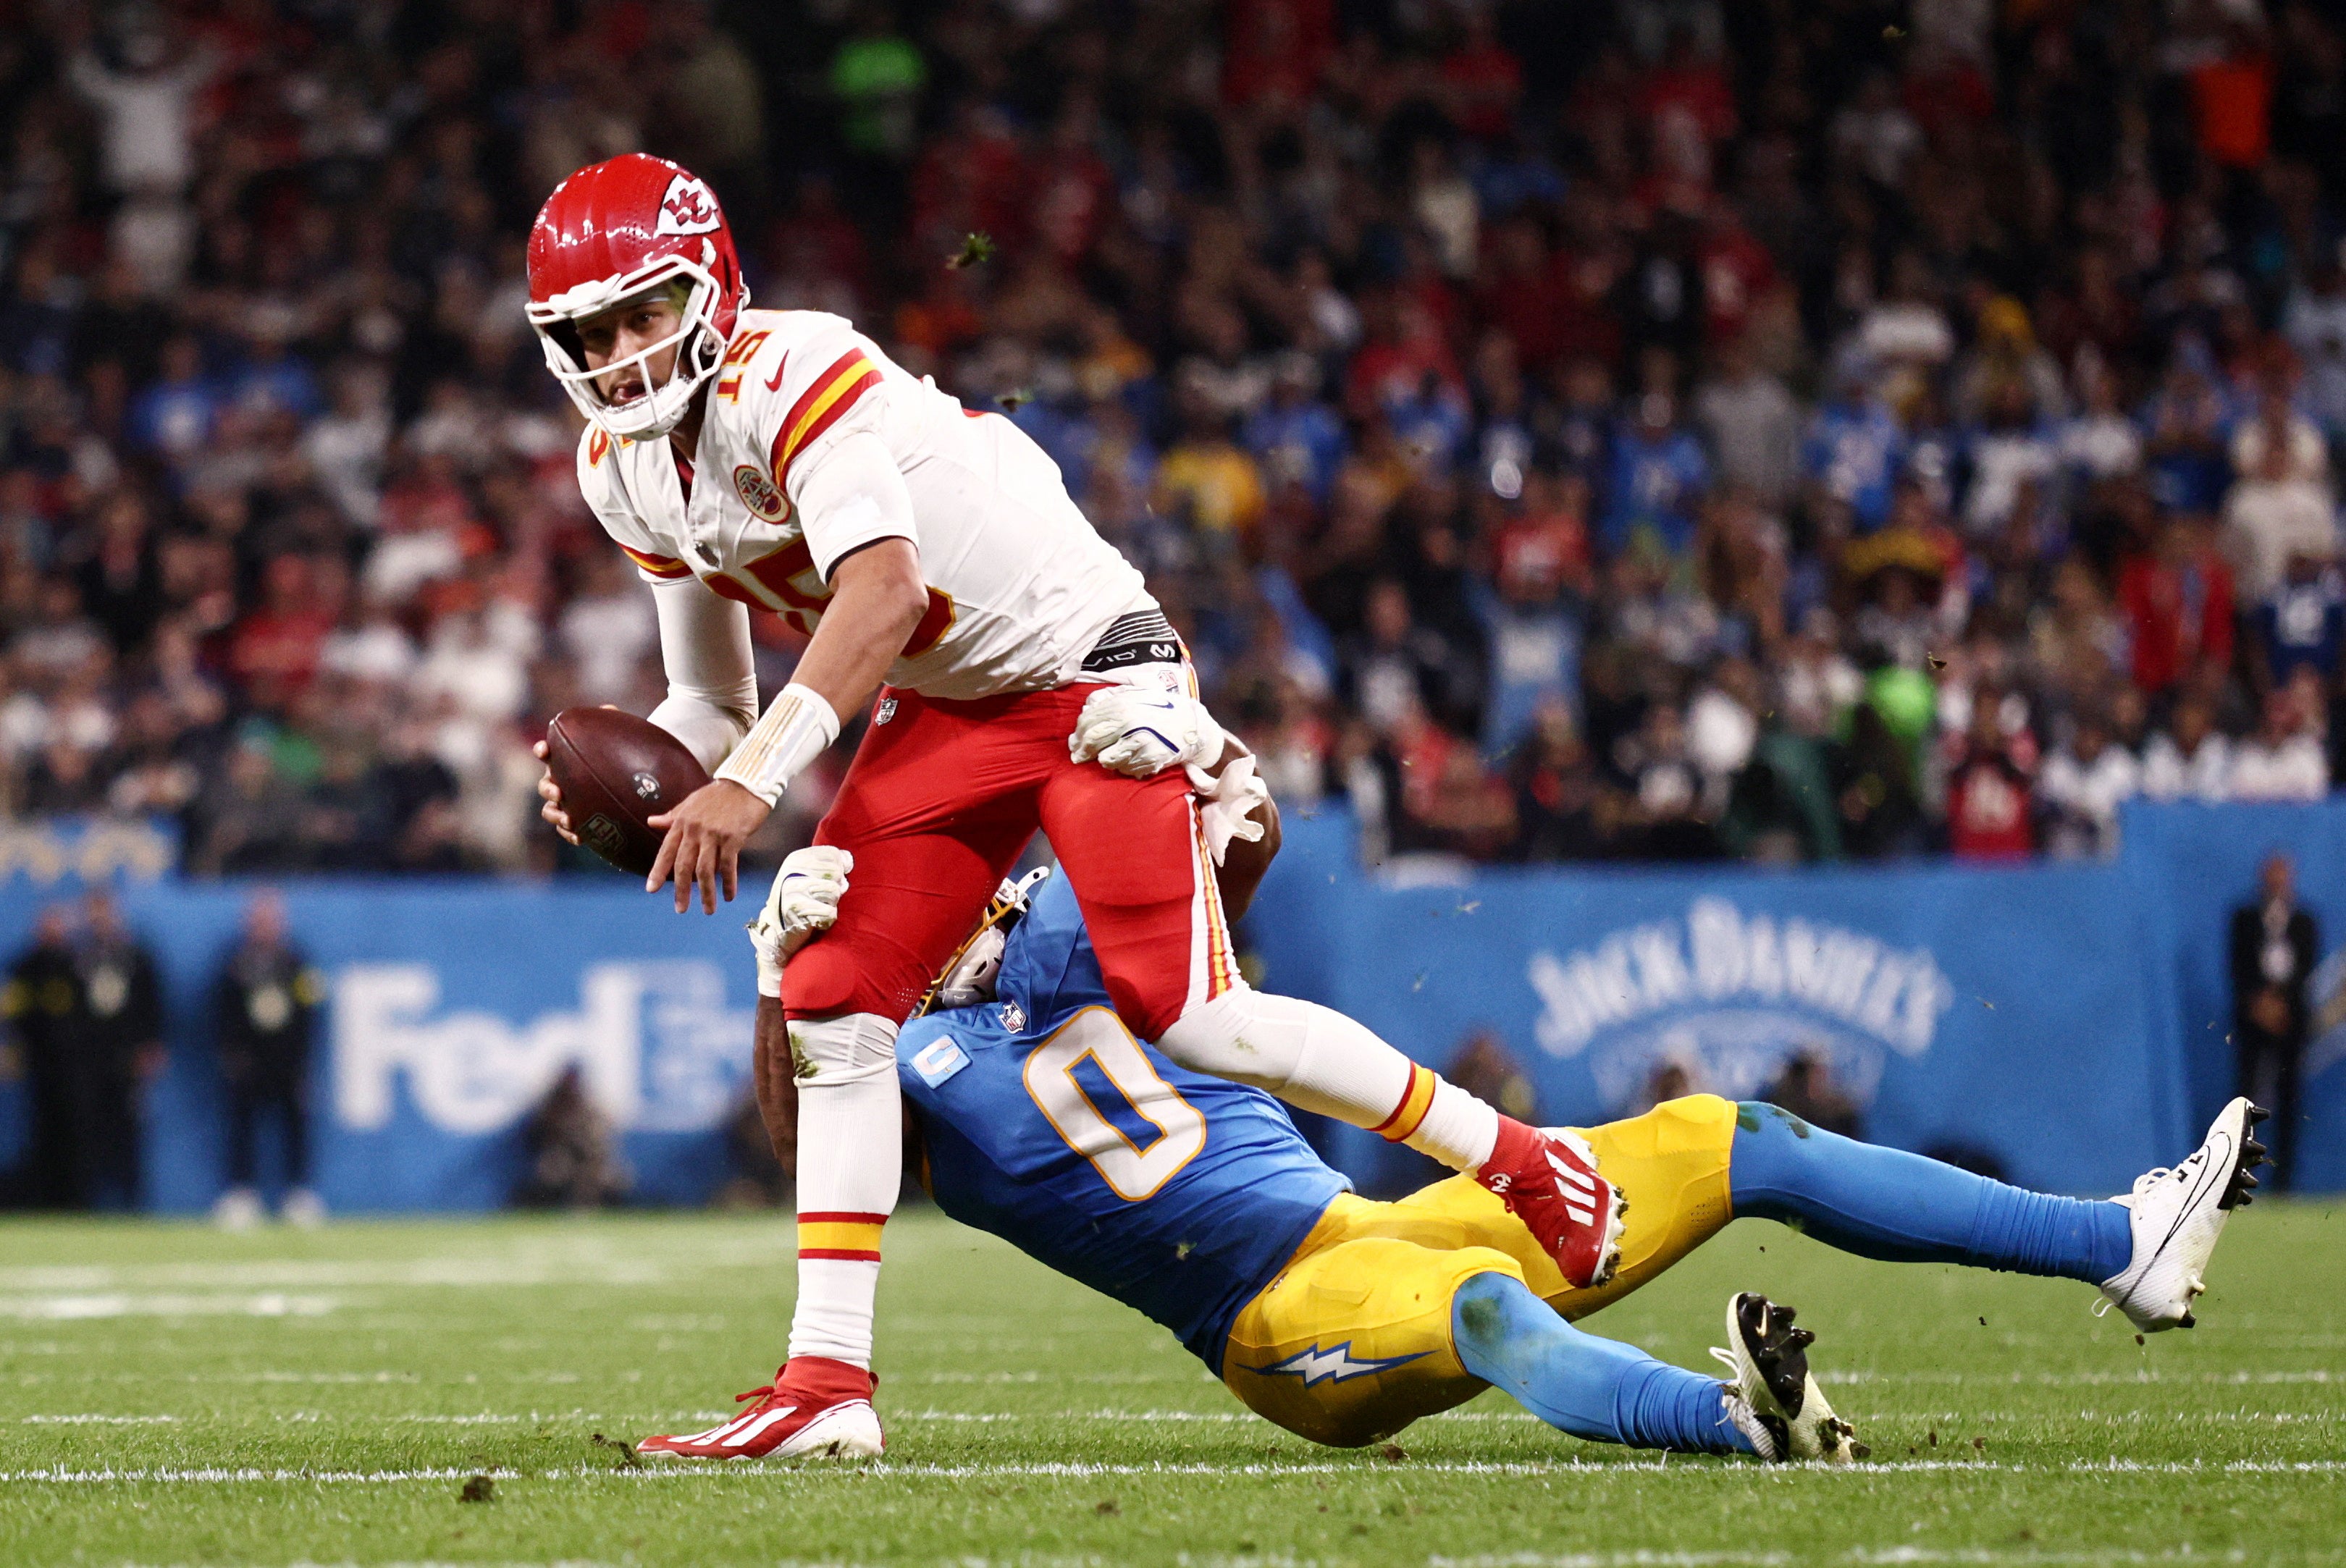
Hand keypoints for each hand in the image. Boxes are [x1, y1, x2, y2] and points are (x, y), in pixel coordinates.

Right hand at [533, 705, 618, 847]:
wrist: (636, 784)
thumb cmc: (623, 756)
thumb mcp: (622, 739)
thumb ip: (613, 723)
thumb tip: (608, 708)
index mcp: (567, 760)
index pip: (549, 753)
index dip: (542, 750)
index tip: (544, 750)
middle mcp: (563, 782)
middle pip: (545, 786)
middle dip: (548, 789)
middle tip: (559, 792)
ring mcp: (569, 803)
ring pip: (551, 810)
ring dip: (556, 815)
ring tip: (569, 820)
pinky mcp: (580, 822)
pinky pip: (568, 831)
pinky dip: (571, 835)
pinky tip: (581, 838)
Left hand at [647, 779, 770, 912]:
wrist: (746, 784)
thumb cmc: (718, 795)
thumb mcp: (690, 803)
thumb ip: (672, 816)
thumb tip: (651, 822)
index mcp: (681, 822)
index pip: (666, 851)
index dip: (658, 871)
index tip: (651, 890)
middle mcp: (694, 830)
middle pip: (684, 866)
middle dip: (681, 890)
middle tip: (680, 909)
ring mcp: (713, 835)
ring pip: (705, 870)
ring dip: (706, 893)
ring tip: (708, 910)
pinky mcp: (733, 838)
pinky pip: (728, 866)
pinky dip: (729, 883)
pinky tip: (729, 895)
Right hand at [750, 846, 853, 995]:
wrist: (778, 934)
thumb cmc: (801, 903)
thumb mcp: (811, 877)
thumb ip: (829, 864)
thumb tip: (848, 861)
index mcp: (797, 860)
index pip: (833, 855)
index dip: (840, 869)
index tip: (831, 881)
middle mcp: (792, 872)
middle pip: (836, 873)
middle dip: (836, 889)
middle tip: (822, 899)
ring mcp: (793, 890)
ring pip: (835, 892)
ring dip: (832, 905)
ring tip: (817, 910)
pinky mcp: (797, 910)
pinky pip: (830, 913)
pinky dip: (827, 920)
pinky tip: (815, 922)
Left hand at [1068, 684, 1224, 778]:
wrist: (1192, 726)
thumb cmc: (1162, 708)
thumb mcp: (1136, 694)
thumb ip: (1110, 697)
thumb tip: (1087, 706)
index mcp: (1123, 704)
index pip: (1088, 721)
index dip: (1078, 734)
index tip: (1074, 742)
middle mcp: (1128, 723)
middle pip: (1092, 741)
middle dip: (1082, 751)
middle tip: (1079, 756)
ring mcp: (1138, 743)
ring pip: (1106, 760)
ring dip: (1105, 759)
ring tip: (1110, 756)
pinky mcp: (1148, 760)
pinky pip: (1124, 769)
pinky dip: (1123, 767)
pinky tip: (1130, 759)